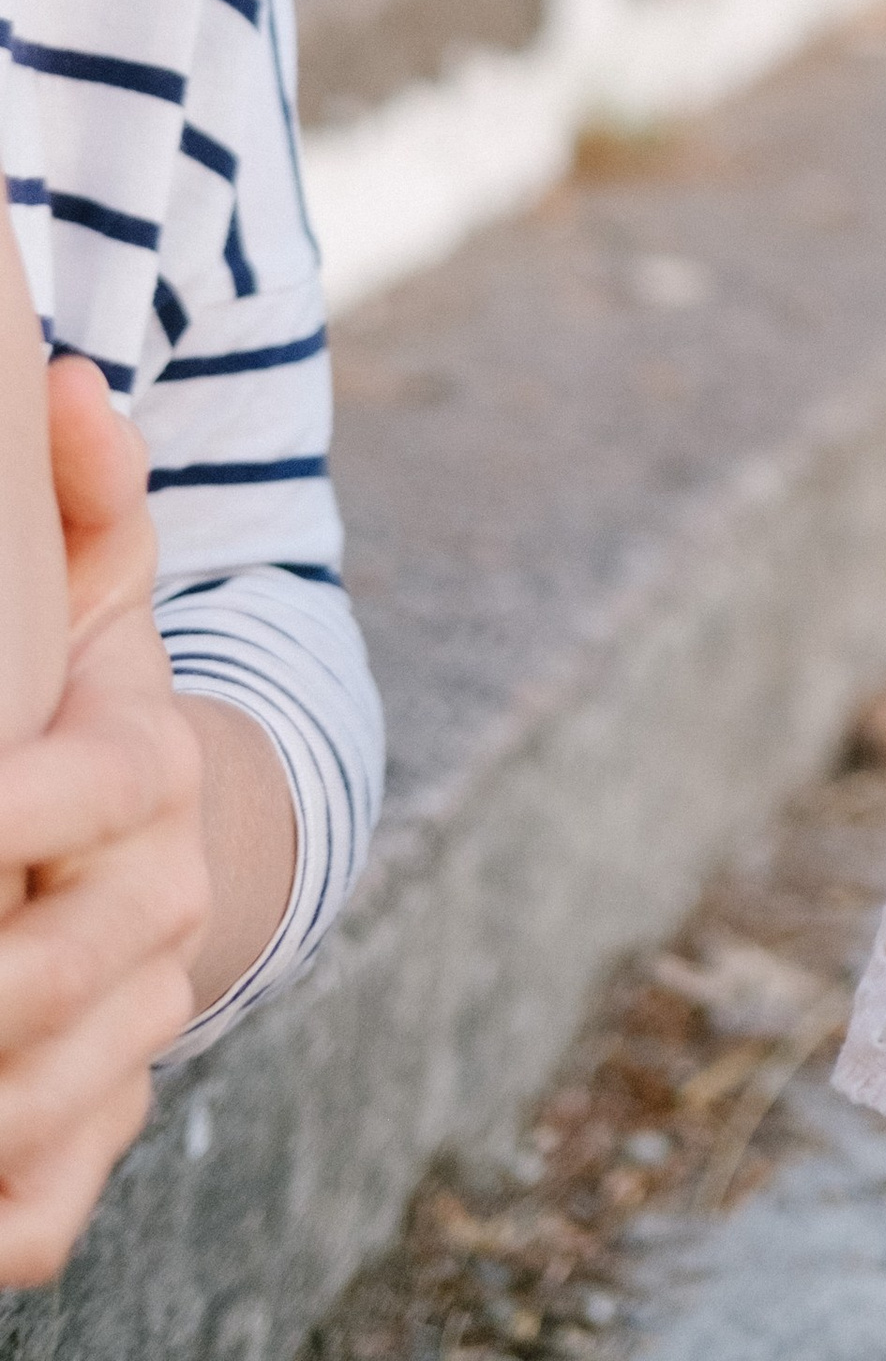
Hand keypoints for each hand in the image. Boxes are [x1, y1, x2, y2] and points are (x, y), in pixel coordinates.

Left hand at [0, 369, 206, 1285]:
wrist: (175, 848)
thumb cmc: (88, 705)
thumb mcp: (85, 594)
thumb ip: (83, 496)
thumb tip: (69, 380)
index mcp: (148, 762)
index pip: (72, 795)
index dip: (0, 823)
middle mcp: (159, 900)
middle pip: (47, 968)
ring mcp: (141, 1021)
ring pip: (49, 1091)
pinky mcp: (109, 1116)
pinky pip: (56, 1199)